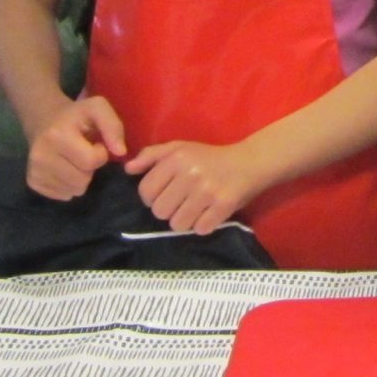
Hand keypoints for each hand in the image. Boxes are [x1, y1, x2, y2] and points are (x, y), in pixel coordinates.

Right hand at [25, 94, 126, 200]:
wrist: (44, 120)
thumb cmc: (75, 116)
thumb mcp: (97, 109)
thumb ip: (113, 127)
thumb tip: (121, 152)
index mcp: (57, 135)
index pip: (91, 161)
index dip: (100, 153)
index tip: (94, 143)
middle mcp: (41, 156)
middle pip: (82, 180)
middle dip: (89, 168)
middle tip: (82, 152)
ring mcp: (35, 171)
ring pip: (74, 191)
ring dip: (80, 178)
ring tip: (73, 160)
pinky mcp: (33, 182)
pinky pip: (63, 195)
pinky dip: (68, 185)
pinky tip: (64, 168)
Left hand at [123, 138, 267, 236]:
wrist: (249, 163)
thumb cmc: (209, 157)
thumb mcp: (179, 148)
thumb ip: (151, 155)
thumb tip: (128, 169)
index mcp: (177, 158)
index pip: (146, 191)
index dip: (151, 197)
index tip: (164, 194)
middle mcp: (190, 174)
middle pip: (160, 211)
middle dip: (168, 210)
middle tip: (181, 202)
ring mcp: (208, 191)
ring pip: (177, 224)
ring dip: (184, 221)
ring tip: (194, 209)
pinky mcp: (223, 206)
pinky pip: (200, 229)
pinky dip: (203, 225)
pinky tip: (208, 213)